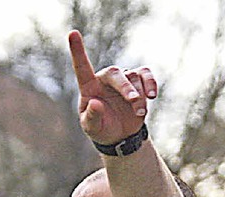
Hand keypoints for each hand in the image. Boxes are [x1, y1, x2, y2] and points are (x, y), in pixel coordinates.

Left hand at [68, 30, 157, 144]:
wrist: (119, 135)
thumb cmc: (101, 129)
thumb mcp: (92, 128)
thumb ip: (92, 117)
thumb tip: (95, 103)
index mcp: (89, 87)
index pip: (82, 68)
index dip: (77, 51)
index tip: (73, 33)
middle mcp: (105, 79)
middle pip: (116, 73)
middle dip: (125, 87)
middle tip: (132, 101)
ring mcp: (123, 79)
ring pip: (134, 78)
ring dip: (139, 97)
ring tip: (139, 113)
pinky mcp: (138, 82)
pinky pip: (146, 76)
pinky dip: (151, 84)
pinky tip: (152, 96)